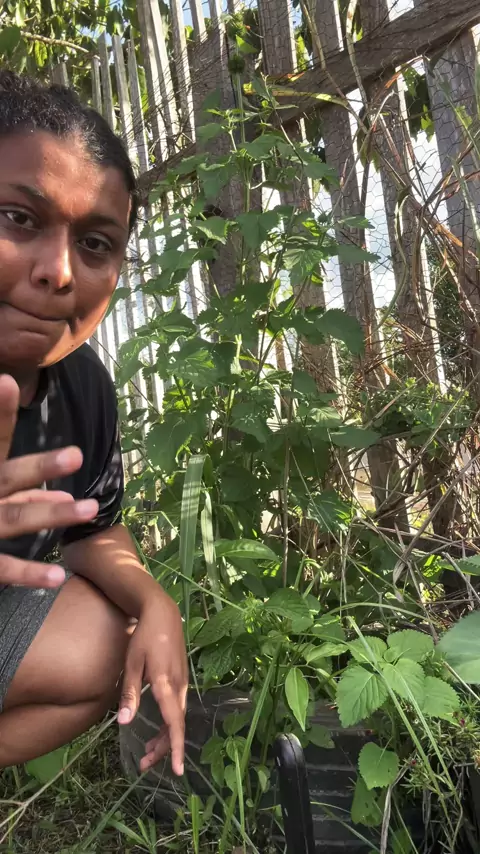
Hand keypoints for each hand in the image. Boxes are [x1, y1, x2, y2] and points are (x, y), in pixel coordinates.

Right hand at [0, 374, 97, 586]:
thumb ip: (17, 492)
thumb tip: (60, 495)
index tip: (8, 382)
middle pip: (7, 475)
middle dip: (40, 466)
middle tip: (76, 454)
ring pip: (13, 519)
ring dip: (51, 514)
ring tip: (89, 508)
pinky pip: (1, 568)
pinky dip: (28, 573)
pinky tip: (57, 575)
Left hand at [118, 589, 187, 774]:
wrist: (163, 613)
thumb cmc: (144, 637)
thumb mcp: (132, 664)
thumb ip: (130, 694)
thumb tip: (125, 724)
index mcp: (166, 684)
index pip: (174, 722)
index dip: (174, 747)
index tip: (176, 770)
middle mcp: (179, 686)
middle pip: (176, 725)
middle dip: (163, 748)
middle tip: (143, 764)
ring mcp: (183, 682)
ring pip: (177, 718)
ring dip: (164, 737)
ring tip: (146, 753)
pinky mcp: (181, 679)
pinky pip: (177, 708)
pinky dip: (168, 723)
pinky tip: (156, 730)